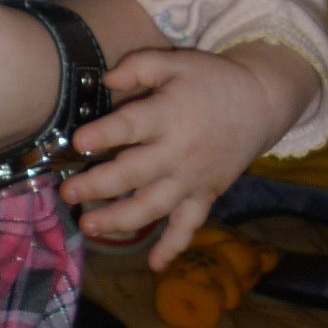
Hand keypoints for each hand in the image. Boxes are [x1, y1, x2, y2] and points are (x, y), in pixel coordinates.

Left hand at [62, 42, 316, 269]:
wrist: (260, 103)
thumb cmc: (209, 79)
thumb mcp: (174, 62)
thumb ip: (139, 67)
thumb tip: (105, 78)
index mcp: (168, 115)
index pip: (130, 127)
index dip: (104, 135)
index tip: (78, 143)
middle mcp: (178, 152)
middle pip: (134, 174)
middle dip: (98, 186)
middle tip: (67, 194)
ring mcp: (193, 179)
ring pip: (154, 207)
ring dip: (120, 220)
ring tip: (89, 226)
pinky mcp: (206, 195)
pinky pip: (189, 225)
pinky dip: (174, 246)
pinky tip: (155, 265)